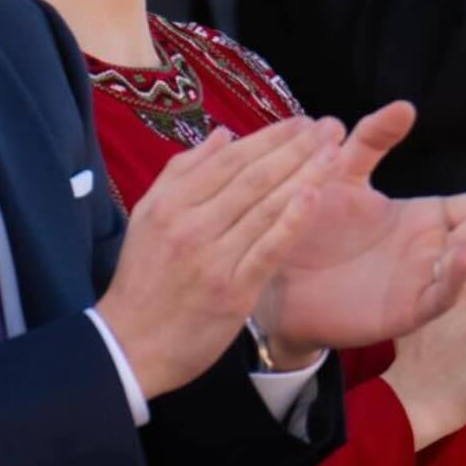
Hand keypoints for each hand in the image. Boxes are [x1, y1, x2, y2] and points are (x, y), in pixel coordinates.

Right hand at [97, 116, 345, 399]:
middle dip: (295, 148)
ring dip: (304, 175)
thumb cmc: (142, 279)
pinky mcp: (232, 292)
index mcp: (171, 204)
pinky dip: (291, 222)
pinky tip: (314, 197)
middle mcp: (191, 225)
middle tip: (329, 126)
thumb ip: (182, 172)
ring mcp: (213, 258)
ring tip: (335, 151)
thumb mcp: (147, 216)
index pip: (228, 160)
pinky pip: (267, 250)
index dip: (268, 138)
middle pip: (252, 177)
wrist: (130, 344)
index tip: (301, 121)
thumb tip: (222, 135)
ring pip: (265, 207)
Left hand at [253, 102, 465, 351]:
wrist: (275, 275)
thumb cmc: (310, 224)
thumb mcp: (342, 174)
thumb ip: (371, 141)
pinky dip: (454, 279)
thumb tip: (405, 105)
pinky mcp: (406, 311)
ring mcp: (422, 281)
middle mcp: (432, 250)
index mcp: (425, 218)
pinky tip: (463, 257)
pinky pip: (439, 296)